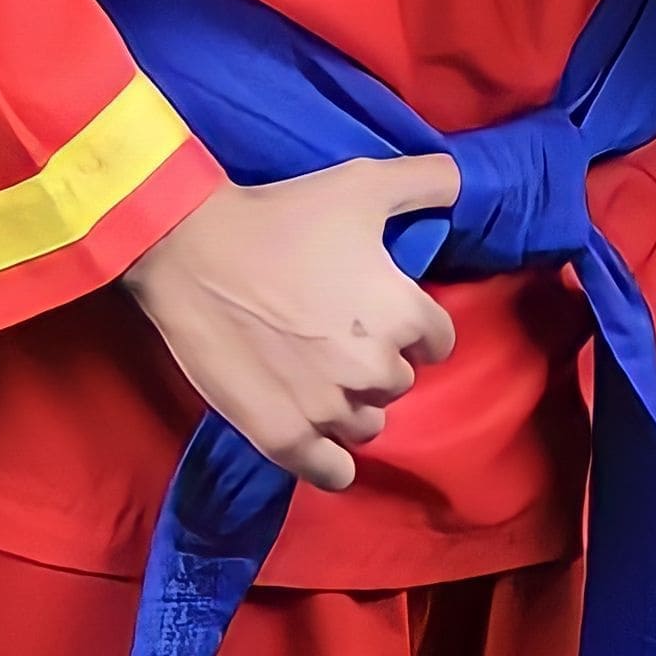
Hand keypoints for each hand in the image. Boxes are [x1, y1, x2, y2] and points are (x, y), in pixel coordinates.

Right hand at [123, 151, 461, 492]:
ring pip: (366, 425)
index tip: (385, 313)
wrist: (195, 250)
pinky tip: (319, 437)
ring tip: (319, 375)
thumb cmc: (282, 215)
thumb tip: (461, 182)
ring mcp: (328, 409)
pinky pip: (333, 473)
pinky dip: (331, 461)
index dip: (415, 327)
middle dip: (378, 362)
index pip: (438, 341)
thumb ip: (427, 181)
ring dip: (352, 406)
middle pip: (399, 382)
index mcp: (401, 313)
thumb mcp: (363, 183)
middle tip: (339, 335)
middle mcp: (374, 368)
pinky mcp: (285, 437)